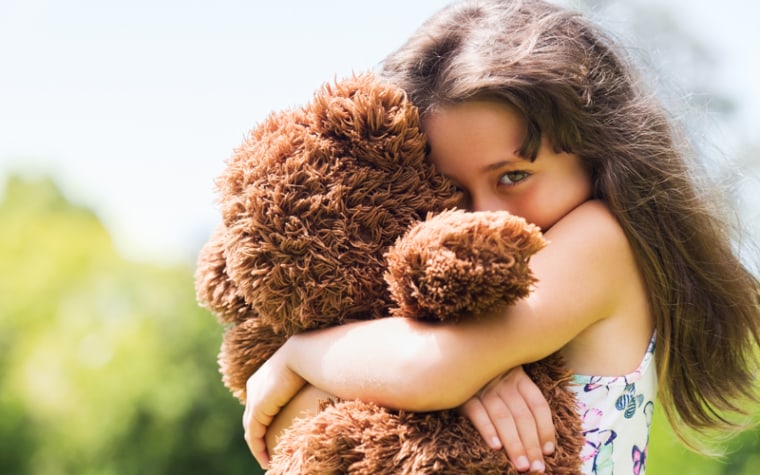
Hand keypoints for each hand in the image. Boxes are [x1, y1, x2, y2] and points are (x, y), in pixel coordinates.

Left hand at [242, 345, 305, 468]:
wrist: (306, 354)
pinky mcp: (257, 410)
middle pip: (253, 417)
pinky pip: (254, 435)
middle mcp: (255, 387)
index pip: (260, 403)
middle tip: (268, 452)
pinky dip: (258, 449)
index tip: (274, 434)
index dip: (265, 419)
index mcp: (265, 376)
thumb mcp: (309, 371)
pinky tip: (266, 461)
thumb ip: (312, 379)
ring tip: (267, 461)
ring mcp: (254, 398)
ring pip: (252, 429)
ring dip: (258, 447)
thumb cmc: (315, 359)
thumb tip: (331, 384)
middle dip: (259, 436)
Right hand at [459, 366, 554, 472]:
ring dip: (514, 444)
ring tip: (522, 465)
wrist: (455, 361)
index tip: (549, 452)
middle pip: (523, 416)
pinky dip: (488, 430)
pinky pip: (478, 414)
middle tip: (537, 468)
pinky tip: (496, 447)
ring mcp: (483, 388)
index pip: (538, 405)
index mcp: (518, 378)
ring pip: (504, 418)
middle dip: (532, 444)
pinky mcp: (464, 395)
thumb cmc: (487, 376)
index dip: (546, 429)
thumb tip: (541, 437)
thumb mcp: (507, 378)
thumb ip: (522, 399)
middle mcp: (504, 382)